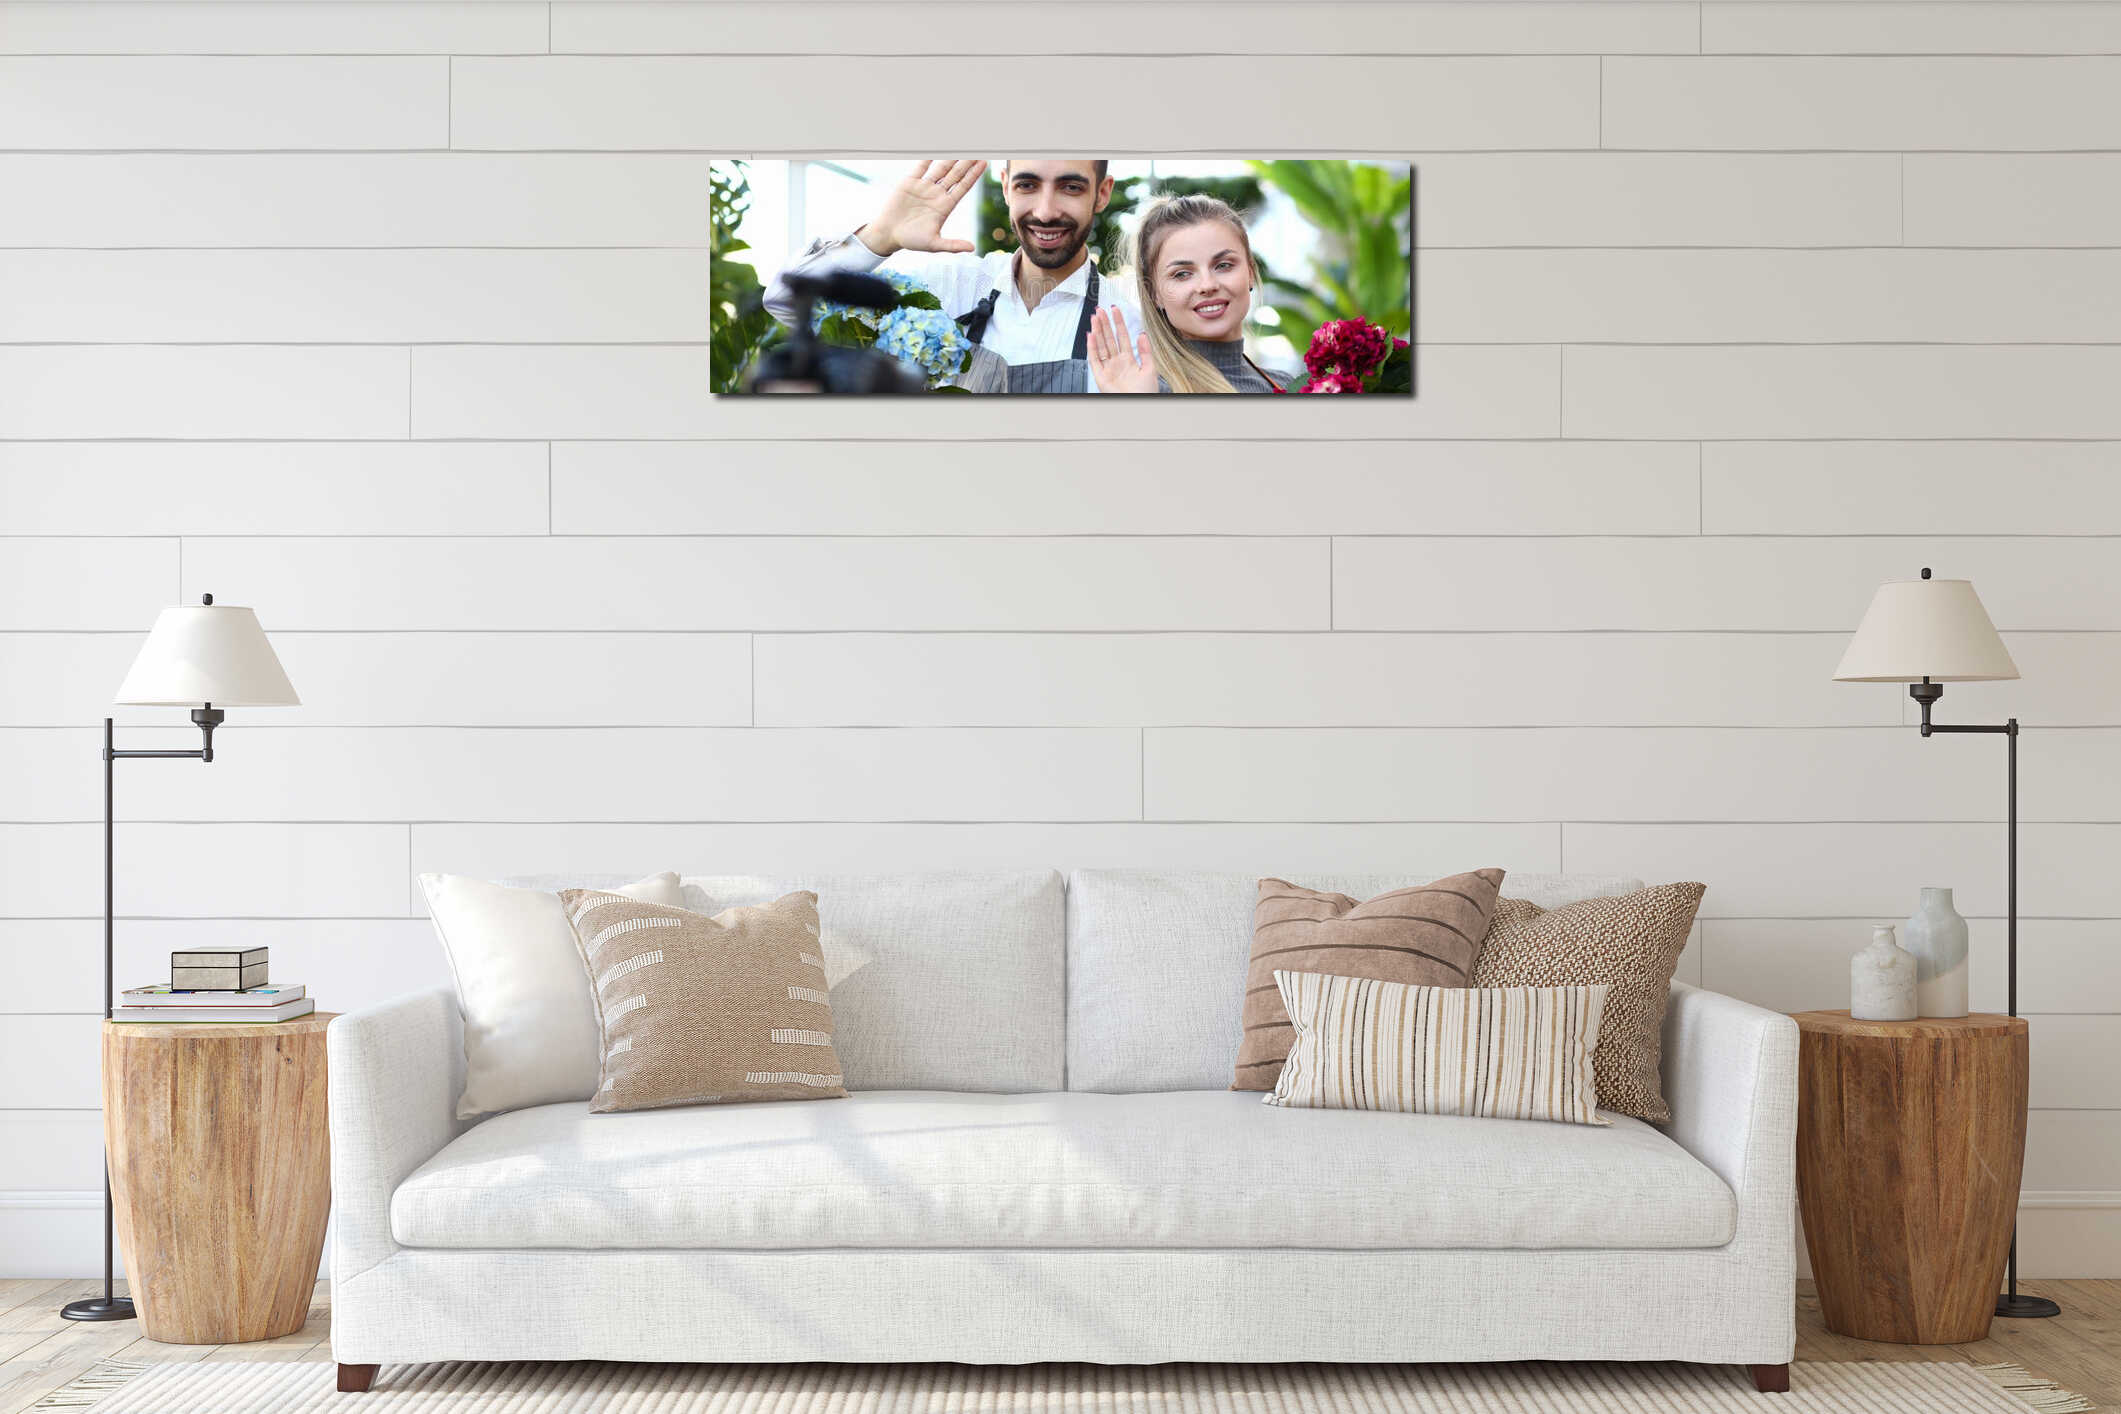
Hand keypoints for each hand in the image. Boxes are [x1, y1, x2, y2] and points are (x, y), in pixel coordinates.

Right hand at [856, 159, 982, 257]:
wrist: (888, 234)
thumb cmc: (911, 240)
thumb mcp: (934, 244)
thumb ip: (953, 245)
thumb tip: (972, 249)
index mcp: (945, 206)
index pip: (963, 187)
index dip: (973, 175)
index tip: (984, 163)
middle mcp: (937, 194)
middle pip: (955, 174)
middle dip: (966, 162)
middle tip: (977, 149)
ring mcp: (924, 186)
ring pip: (941, 168)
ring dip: (951, 157)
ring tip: (962, 146)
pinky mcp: (910, 182)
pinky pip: (921, 166)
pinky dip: (928, 156)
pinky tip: (937, 147)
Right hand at [1088, 306, 1157, 393]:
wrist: (1138, 407)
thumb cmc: (1145, 393)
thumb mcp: (1150, 369)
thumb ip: (1146, 351)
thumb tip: (1142, 334)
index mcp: (1129, 360)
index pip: (1122, 336)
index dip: (1119, 323)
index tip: (1115, 309)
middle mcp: (1117, 362)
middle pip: (1109, 339)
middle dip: (1105, 324)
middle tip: (1100, 309)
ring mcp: (1108, 368)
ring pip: (1100, 345)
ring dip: (1097, 331)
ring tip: (1095, 317)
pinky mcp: (1100, 376)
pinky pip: (1094, 359)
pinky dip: (1091, 347)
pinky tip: (1090, 335)